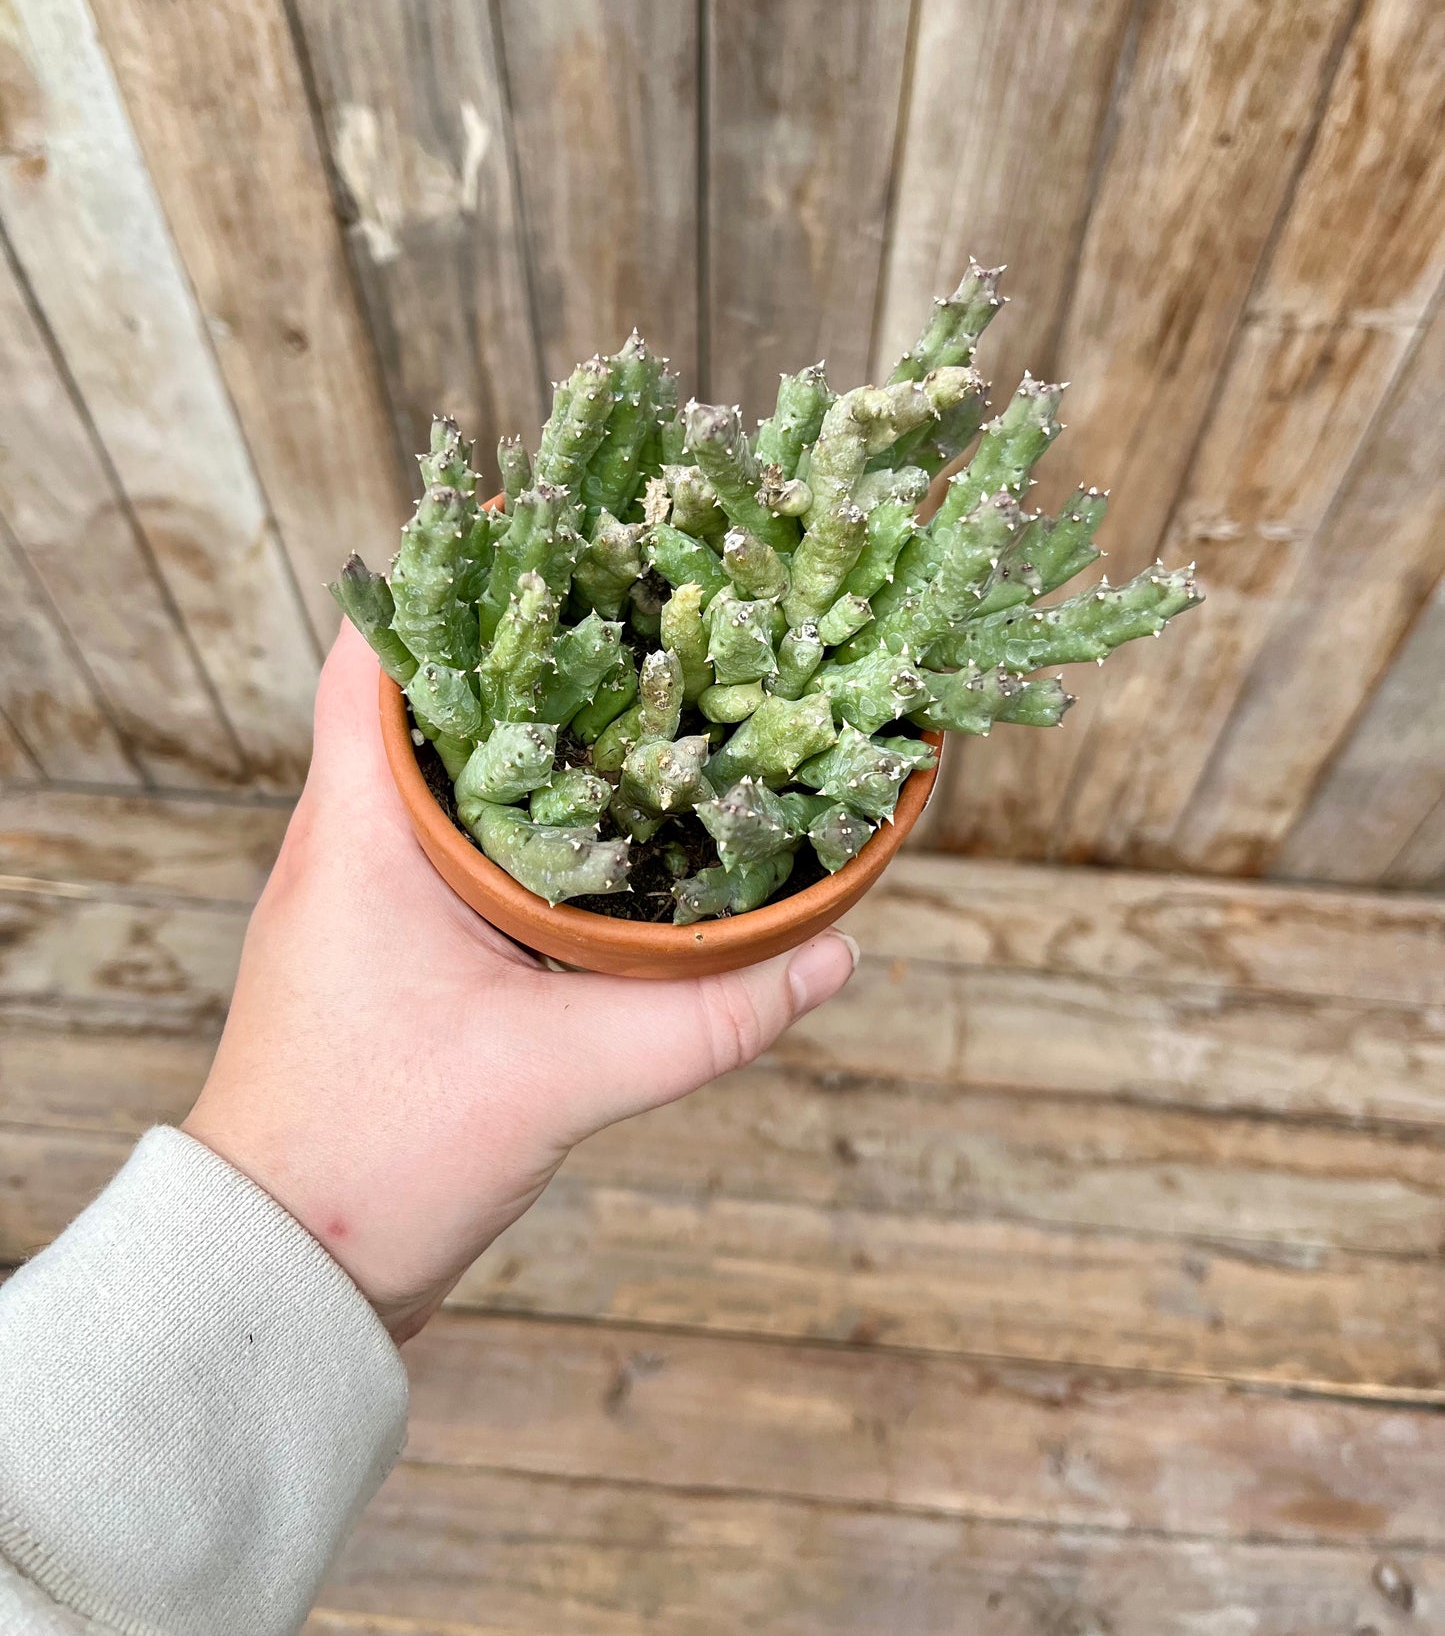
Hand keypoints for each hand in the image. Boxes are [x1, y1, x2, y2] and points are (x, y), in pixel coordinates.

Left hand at [184, 622, 857, 1342]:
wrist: (286, 1272)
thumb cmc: (379, 1154)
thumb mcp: (561, 1075)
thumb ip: (709, 1015)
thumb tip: (838, 952)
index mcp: (358, 830)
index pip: (375, 650)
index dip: (452, 575)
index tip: (554, 531)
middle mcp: (347, 840)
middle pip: (427, 695)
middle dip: (525, 643)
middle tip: (636, 606)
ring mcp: (359, 894)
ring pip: (445, 769)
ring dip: (529, 729)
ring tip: (639, 691)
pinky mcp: (388, 946)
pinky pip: (459, 840)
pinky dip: (526, 811)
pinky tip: (607, 824)